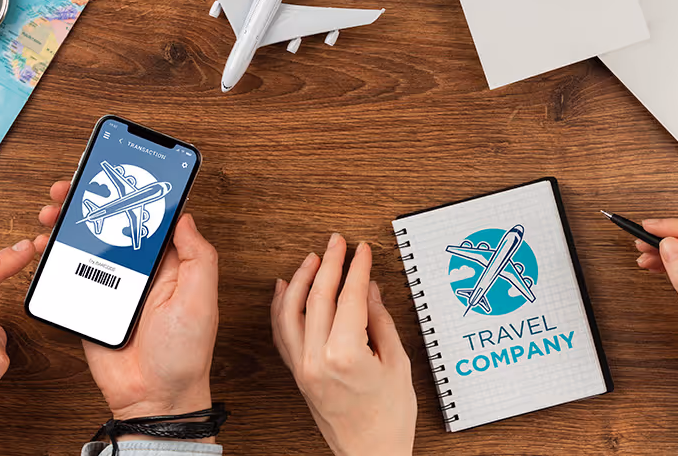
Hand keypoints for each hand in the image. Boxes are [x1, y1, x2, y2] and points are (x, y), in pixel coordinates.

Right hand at [38, 182, 218, 440]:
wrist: (153, 399)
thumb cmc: (185, 354)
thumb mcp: (202, 300)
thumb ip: (198, 256)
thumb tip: (186, 216)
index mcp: (170, 262)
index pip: (149, 216)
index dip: (130, 191)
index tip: (112, 172)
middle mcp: (140, 269)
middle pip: (110, 223)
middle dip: (88, 201)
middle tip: (67, 189)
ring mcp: (113, 286)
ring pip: (85, 244)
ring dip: (66, 224)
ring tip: (50, 213)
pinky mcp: (91, 304)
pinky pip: (69, 274)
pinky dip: (52, 258)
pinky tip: (42, 247)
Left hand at [271, 234, 415, 455]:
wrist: (371, 453)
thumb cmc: (389, 418)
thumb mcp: (396, 363)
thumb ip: (380, 321)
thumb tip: (370, 290)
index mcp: (344, 354)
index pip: (348, 297)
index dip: (356, 268)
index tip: (362, 250)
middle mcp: (316, 358)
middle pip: (318, 298)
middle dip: (329, 264)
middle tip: (338, 242)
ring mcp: (302, 367)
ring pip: (292, 311)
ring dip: (301, 280)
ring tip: (313, 258)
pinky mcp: (297, 374)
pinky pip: (281, 332)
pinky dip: (281, 306)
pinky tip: (285, 288)